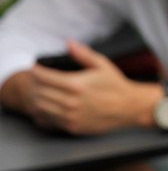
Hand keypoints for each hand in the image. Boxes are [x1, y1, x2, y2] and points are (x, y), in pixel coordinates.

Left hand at [28, 40, 154, 133]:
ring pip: (41, 106)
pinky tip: (52, 103)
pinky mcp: (72, 126)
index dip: (36, 71)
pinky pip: (50, 119)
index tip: (35, 68)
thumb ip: (83, 54)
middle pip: (39, 92)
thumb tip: (69, 43)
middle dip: (35, 84)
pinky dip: (46, 110)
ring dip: (38, 97)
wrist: (129, 107)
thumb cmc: (116, 84)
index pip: (43, 77)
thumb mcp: (102, 64)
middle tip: (37, 79)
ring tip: (42, 91)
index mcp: (76, 84)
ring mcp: (70, 116)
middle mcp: (70, 102)